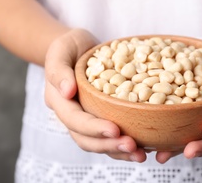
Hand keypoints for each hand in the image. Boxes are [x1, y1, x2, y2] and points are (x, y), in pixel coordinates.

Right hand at [44, 28, 146, 161]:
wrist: (78, 48)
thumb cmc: (68, 46)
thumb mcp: (60, 50)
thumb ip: (58, 70)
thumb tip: (67, 91)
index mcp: (59, 100)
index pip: (75, 119)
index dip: (94, 128)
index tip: (115, 130)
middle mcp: (72, 114)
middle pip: (87, 139)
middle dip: (109, 145)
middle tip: (133, 147)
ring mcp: (86, 117)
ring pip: (99, 142)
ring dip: (118, 151)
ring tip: (140, 154)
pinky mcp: (100, 116)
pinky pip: (110, 135)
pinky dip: (123, 143)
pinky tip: (142, 147)